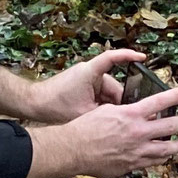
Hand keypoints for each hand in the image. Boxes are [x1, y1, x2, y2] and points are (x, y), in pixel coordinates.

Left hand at [19, 47, 152, 123]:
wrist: (34, 104)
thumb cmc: (55, 105)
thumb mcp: (84, 112)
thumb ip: (105, 112)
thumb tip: (122, 116)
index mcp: (90, 72)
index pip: (113, 58)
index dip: (129, 56)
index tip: (143, 58)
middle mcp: (89, 72)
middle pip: (114, 85)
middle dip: (119, 102)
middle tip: (126, 116)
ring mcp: (85, 79)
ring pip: (107, 92)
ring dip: (109, 106)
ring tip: (110, 121)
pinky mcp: (82, 86)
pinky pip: (98, 94)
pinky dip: (102, 105)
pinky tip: (102, 119)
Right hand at [26, 88, 177, 177]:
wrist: (73, 149)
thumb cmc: (86, 127)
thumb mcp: (108, 110)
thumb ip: (127, 111)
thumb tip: (141, 112)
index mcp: (131, 114)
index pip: (161, 101)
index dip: (177, 96)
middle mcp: (138, 132)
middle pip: (171, 126)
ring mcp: (137, 151)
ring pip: (167, 149)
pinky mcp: (132, 165)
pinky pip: (153, 162)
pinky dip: (161, 158)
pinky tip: (163, 156)